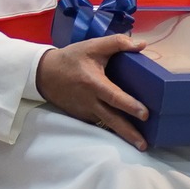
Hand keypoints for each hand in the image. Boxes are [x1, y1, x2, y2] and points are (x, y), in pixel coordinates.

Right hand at [36, 36, 150, 149]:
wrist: (43, 74)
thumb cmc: (71, 59)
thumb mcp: (93, 46)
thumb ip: (117, 43)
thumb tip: (142, 45)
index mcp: (93, 84)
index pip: (114, 97)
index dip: (129, 105)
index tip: (145, 115)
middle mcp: (90, 101)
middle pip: (112, 120)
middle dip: (128, 133)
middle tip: (144, 145)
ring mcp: (85, 111)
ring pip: (106, 123)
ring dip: (122, 133)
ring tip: (140, 144)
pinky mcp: (82, 115)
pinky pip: (100, 122)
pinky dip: (112, 128)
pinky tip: (126, 132)